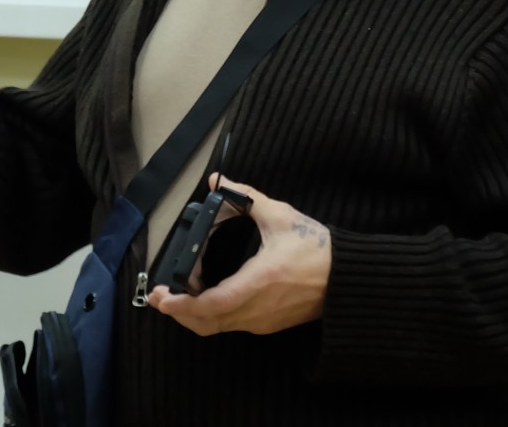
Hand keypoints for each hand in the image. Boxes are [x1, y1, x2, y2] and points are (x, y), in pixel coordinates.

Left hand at [147, 174, 330, 335]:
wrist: (347, 278)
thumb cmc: (316, 247)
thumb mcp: (281, 216)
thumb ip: (246, 197)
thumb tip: (217, 180)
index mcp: (259, 282)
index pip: (212, 304)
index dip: (183, 305)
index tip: (162, 297)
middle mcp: (257, 309)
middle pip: (207, 322)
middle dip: (179, 312)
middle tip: (160, 297)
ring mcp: (263, 321)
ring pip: (218, 327)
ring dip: (194, 315)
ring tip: (176, 297)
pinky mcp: (268, 324)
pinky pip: (231, 325)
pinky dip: (212, 316)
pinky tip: (205, 299)